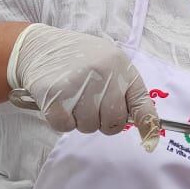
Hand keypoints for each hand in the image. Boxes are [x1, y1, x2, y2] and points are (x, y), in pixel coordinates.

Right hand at [8, 24, 158, 143]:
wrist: (40, 46)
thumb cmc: (80, 58)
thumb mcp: (110, 64)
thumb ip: (126, 90)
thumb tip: (146, 127)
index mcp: (120, 65)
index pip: (141, 103)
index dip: (146, 125)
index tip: (149, 141)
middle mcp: (102, 74)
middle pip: (113, 122)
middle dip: (104, 121)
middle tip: (92, 107)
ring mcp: (77, 85)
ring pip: (89, 126)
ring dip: (81, 120)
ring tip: (73, 99)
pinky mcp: (54, 96)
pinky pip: (66, 126)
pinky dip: (63, 121)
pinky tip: (60, 103)